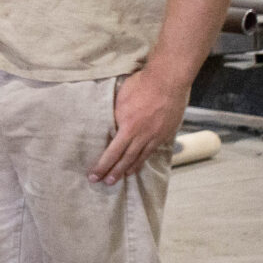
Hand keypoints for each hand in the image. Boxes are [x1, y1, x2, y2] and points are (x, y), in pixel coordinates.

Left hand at [93, 67, 190, 183]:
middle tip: (106, 183)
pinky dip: (146, 158)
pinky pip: (155, 149)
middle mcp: (143, 135)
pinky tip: (141, 162)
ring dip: (131, 168)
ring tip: (123, 176)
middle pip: (127, 159)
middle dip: (115, 172)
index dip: (103, 166)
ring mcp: (157, 135)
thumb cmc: (140, 85)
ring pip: (142, 157)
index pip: (112, 153)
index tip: (93, 176)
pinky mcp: (167, 132)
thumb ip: (115, 116)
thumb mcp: (119, 100)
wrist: (168, 80)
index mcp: (129, 128)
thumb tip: (109, 127)